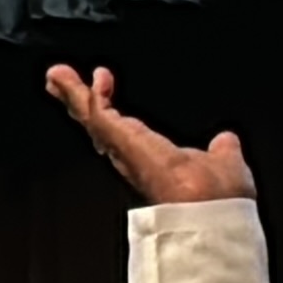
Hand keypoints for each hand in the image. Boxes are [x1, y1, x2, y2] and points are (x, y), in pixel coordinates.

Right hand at [44, 64, 254, 204]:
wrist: (214, 209)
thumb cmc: (219, 201)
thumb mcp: (224, 163)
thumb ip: (222, 151)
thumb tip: (226, 142)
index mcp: (153, 162)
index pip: (122, 134)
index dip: (109, 111)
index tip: (102, 87)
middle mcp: (134, 158)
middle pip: (98, 125)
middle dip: (78, 102)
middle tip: (60, 81)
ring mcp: (126, 150)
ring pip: (93, 117)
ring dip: (74, 93)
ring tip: (56, 73)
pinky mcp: (122, 140)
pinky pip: (99, 112)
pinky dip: (87, 93)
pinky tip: (82, 76)